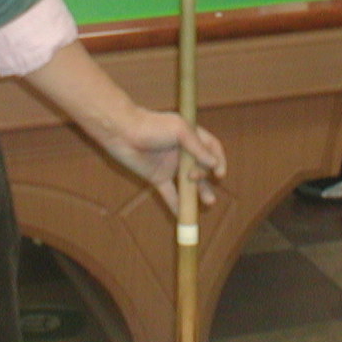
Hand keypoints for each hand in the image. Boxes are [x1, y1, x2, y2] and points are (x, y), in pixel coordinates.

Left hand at [99, 107, 227, 213]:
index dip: (218, 160)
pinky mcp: (157, 178)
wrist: (122, 133)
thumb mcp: (179, 129)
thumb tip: (214, 163)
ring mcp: (170, 166)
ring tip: (209, 202)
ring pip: (189, 184)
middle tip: (194, 178)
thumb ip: (197, 146)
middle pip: (202, 168)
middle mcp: (183, 153)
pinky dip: (176, 205)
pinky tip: (183, 216)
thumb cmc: (152, 125)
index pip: (212, 149)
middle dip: (204, 176)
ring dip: (199, 194)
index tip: (218, 172)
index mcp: (191, 137)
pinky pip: (170, 194)